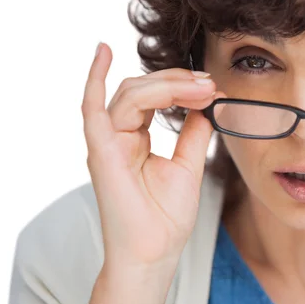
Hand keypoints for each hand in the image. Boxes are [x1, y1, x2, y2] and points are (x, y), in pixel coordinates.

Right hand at [82, 43, 224, 273]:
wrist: (155, 252)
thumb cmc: (166, 217)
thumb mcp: (187, 166)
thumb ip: (193, 133)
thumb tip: (206, 104)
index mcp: (135, 139)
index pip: (154, 99)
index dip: (182, 88)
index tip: (212, 87)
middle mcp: (117, 136)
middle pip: (142, 90)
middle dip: (178, 82)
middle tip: (209, 84)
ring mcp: (107, 142)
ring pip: (130, 94)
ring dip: (166, 84)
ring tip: (200, 86)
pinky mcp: (102, 152)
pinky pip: (92, 108)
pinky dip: (94, 78)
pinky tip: (103, 51)